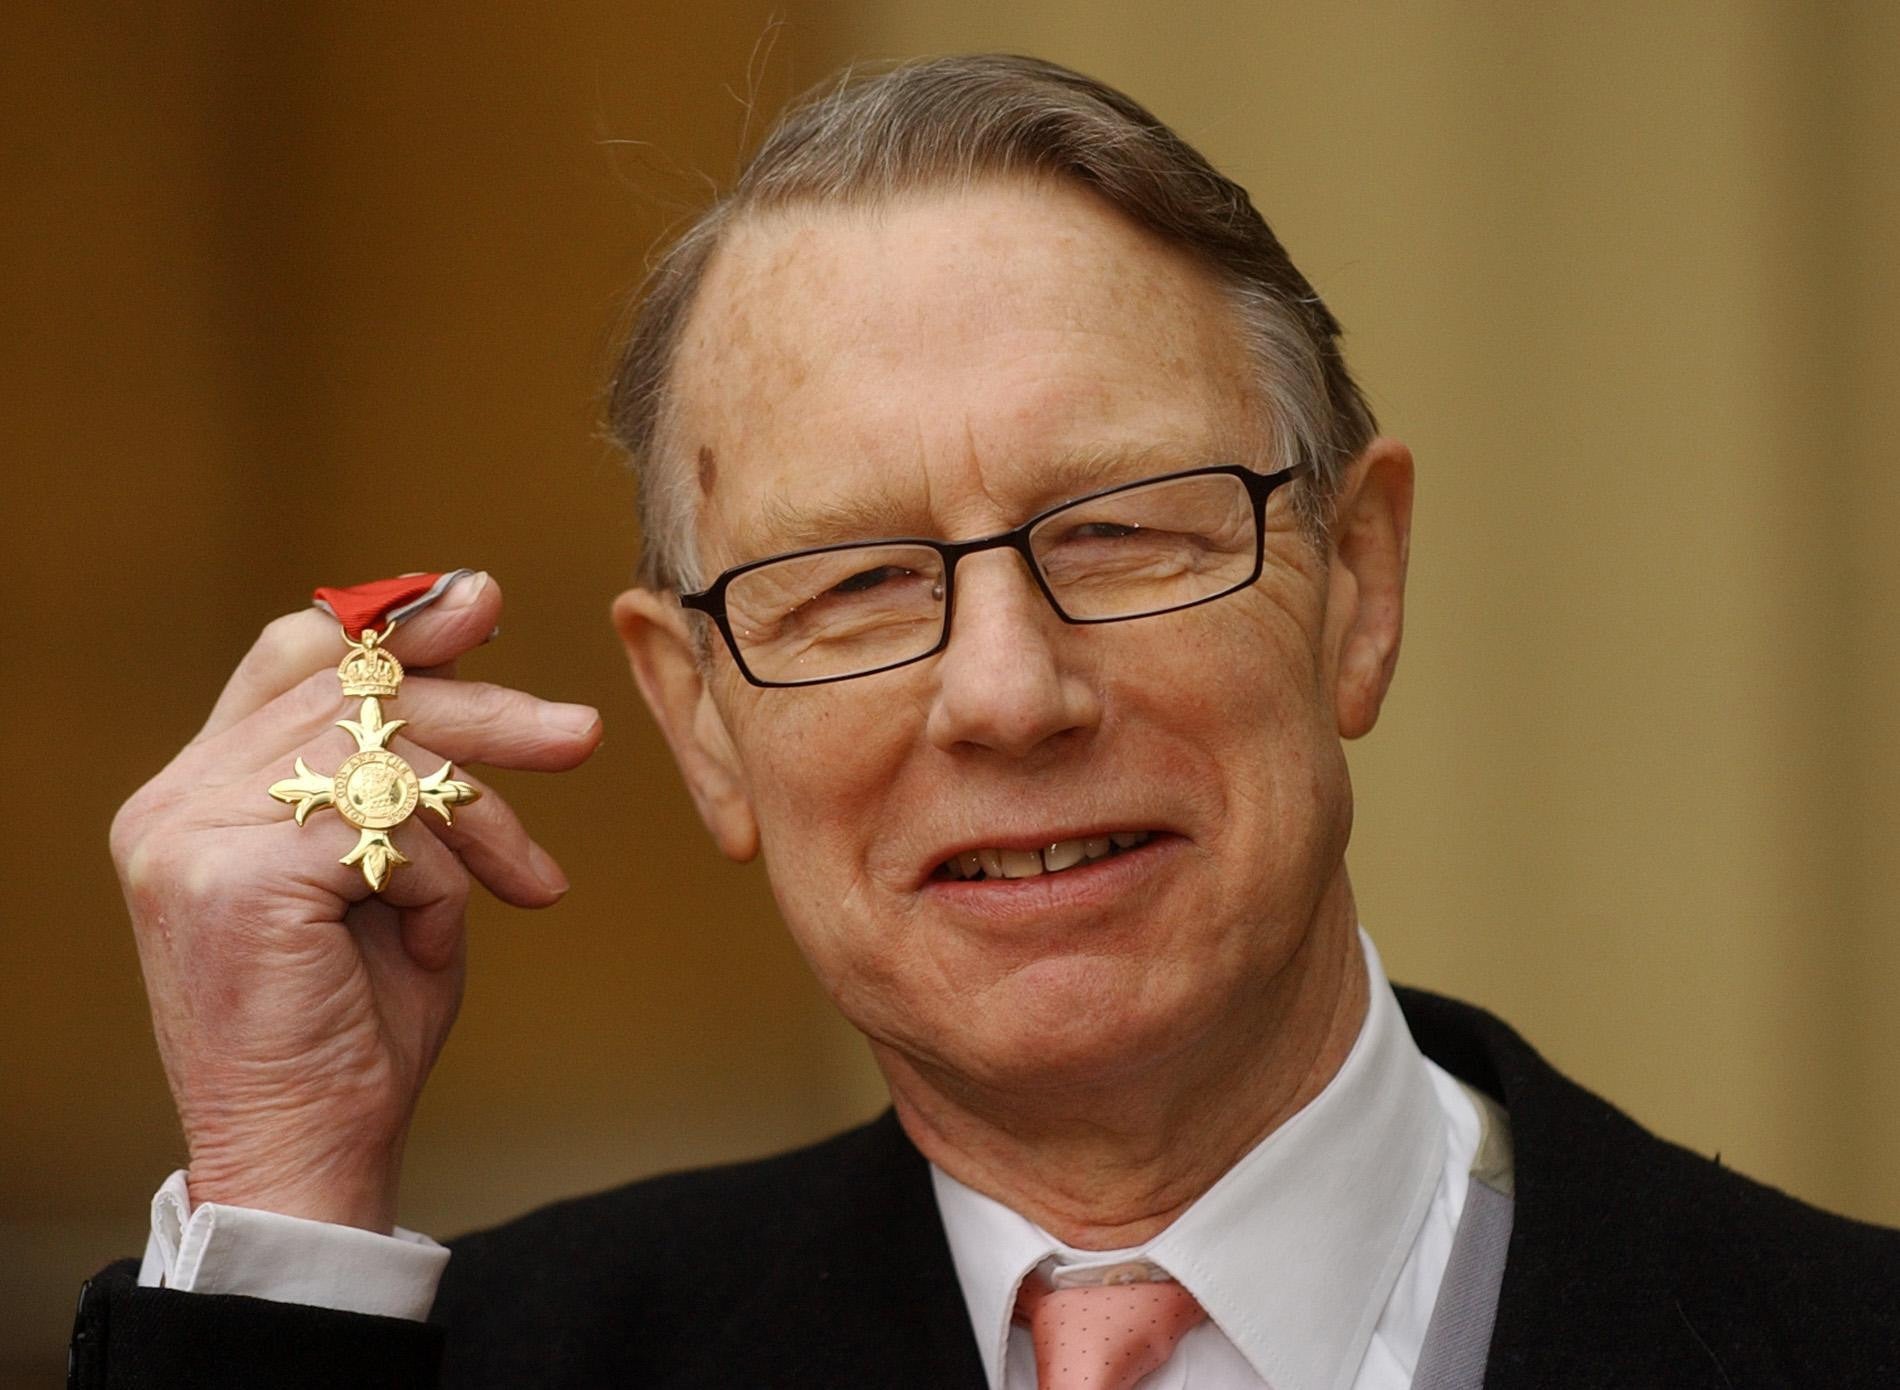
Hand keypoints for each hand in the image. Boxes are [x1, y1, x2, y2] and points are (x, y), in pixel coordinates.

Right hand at [111, 573, 600, 1232]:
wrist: (310, 1154)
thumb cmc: (358, 1020)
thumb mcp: (391, 867)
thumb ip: (406, 762)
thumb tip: (470, 616)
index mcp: (195, 791)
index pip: (291, 656)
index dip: (393, 623)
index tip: (484, 604)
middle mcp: (173, 804)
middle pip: (352, 691)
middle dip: (483, 708)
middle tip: (578, 734)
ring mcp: (190, 839)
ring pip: (384, 753)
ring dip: (486, 816)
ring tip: (530, 879)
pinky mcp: (236, 879)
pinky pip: (395, 831)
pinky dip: (446, 885)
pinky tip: (439, 942)